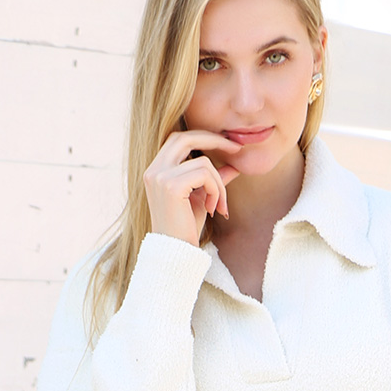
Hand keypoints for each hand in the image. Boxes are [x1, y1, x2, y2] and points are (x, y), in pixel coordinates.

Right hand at [143, 130, 240, 245]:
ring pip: (203, 162)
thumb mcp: (202, 198)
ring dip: (219, 184)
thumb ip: (213, 179)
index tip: (228, 145)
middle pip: (185, 137)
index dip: (203, 137)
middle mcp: (154, 171)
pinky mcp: (171, 186)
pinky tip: (213, 209)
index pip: (179, 140)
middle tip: (237, 149)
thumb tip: (234, 165)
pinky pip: (205, 175)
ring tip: (219, 206)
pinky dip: (216, 190)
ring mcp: (159, 177)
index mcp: (156, 171)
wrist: (176, 253)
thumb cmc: (186, 229)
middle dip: (214, 140)